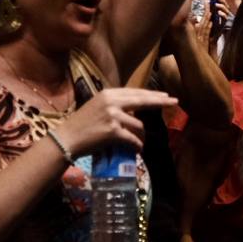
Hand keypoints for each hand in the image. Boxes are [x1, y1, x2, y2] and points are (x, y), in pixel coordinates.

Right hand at [59, 88, 177, 154]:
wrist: (67, 138)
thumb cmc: (81, 124)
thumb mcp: (97, 106)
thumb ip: (115, 104)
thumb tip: (136, 108)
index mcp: (108, 93)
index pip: (135, 92)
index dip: (152, 94)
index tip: (165, 96)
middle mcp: (112, 102)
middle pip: (142, 101)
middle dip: (161, 102)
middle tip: (175, 102)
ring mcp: (113, 116)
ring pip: (139, 125)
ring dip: (141, 135)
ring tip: (137, 141)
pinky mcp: (113, 131)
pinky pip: (133, 139)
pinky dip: (137, 145)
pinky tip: (139, 149)